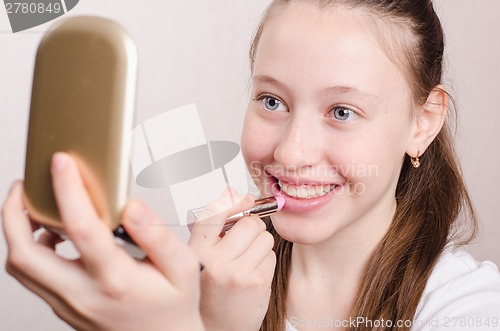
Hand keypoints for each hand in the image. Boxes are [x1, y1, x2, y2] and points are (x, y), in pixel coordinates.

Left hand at [2, 152, 204, 330]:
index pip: (82, 230)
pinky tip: (52, 236)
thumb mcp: (183, 269)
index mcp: (116, 280)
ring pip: (21, 268)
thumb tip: (131, 207)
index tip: (62, 163)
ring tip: (32, 205)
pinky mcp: (64, 307)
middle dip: (13, 214)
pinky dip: (30, 249)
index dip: (68, 191)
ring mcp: (69, 304)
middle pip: (24, 255)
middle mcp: (83, 294)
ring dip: (16, 232)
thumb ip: (157, 236)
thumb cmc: (173, 307)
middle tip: (23, 186)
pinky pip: (33, 277)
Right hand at [188, 189, 275, 330]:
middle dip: (252, 228)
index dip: (233, 201)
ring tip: (247, 261)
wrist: (218, 328)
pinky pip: (271, 255)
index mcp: (196, 252)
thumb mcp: (203, 257)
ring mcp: (237, 272)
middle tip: (244, 243)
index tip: (246, 199)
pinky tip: (253, 275)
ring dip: (260, 245)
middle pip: (249, 223)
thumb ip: (215, 227)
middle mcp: (215, 262)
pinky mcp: (257, 282)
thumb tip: (232, 192)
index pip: (214, 214)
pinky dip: (266, 261)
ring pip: (264, 237)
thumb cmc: (210, 292)